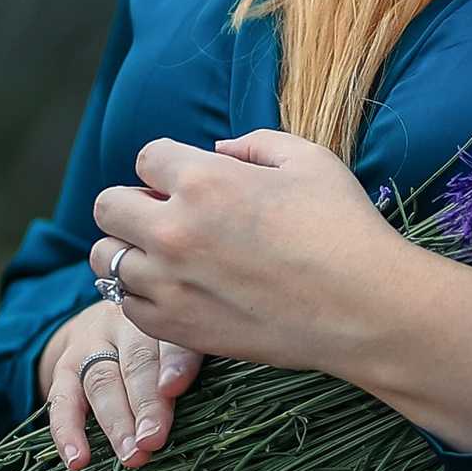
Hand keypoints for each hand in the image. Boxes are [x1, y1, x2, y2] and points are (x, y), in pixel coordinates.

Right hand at [37, 298, 202, 470]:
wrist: (117, 326)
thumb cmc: (171, 349)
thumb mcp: (190, 348)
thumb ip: (200, 368)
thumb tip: (225, 414)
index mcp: (167, 318)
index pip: (173, 340)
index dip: (174, 364)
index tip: (174, 389)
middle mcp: (127, 323)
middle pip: (136, 363)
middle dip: (145, 404)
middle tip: (152, 440)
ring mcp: (93, 342)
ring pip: (102, 381)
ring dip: (116, 422)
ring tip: (130, 455)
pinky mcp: (67, 366)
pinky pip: (61, 399)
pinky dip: (67, 431)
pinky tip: (77, 459)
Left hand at [90, 130, 471, 453]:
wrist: (364, 309)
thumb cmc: (344, 229)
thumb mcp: (308, 159)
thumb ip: (255, 143)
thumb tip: (218, 151)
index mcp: (204, 178)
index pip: (146, 157)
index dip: (167, 165)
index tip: (188, 179)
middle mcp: (174, 229)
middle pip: (108, 206)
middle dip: (133, 203)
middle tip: (164, 214)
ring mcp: (170, 283)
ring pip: (106, 259)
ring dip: (129, 251)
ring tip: (163, 255)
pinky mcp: (177, 327)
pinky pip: (126, 307)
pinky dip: (141, 295)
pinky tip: (174, 289)